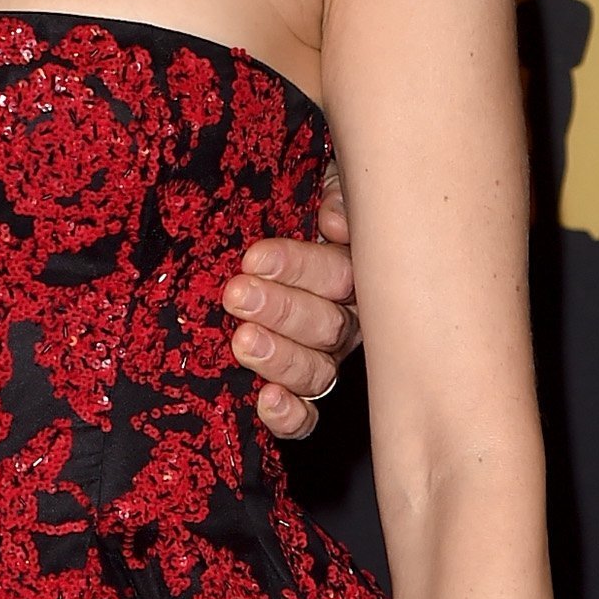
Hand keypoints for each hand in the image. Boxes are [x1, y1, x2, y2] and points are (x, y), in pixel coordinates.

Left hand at [223, 158, 358, 438]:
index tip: (254, 258)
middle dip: (281, 310)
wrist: (291, 220)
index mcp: (361, 271)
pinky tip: (267, 402)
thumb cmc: (312, 203)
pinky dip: (291, 415)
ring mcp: (328, 357)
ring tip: (242, 341)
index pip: (339, 275)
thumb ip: (340, 194)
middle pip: (328, 326)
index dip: (299, 267)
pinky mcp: (301, 389)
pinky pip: (307, 415)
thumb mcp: (333, 183)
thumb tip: (336, 222)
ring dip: (280, 359)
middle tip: (237, 295)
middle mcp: (351, 319)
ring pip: (317, 371)